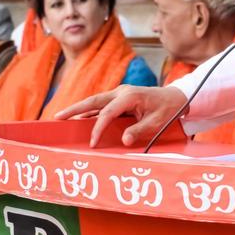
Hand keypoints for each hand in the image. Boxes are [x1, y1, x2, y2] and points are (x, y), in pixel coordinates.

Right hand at [55, 85, 186, 147]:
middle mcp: (122, 92)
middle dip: (74, 109)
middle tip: (58, 117)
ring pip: (95, 102)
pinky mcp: (120, 98)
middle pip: (93, 101)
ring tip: (62, 118)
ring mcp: (120, 94)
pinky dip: (90, 111)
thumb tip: (123, 141)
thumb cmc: (168, 110)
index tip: (92, 142)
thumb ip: (139, 130)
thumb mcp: (157, 122)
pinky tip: (80, 119)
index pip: (107, 113)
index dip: (98, 128)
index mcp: (130, 96)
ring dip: (79, 109)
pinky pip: (102, 105)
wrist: (177, 97)